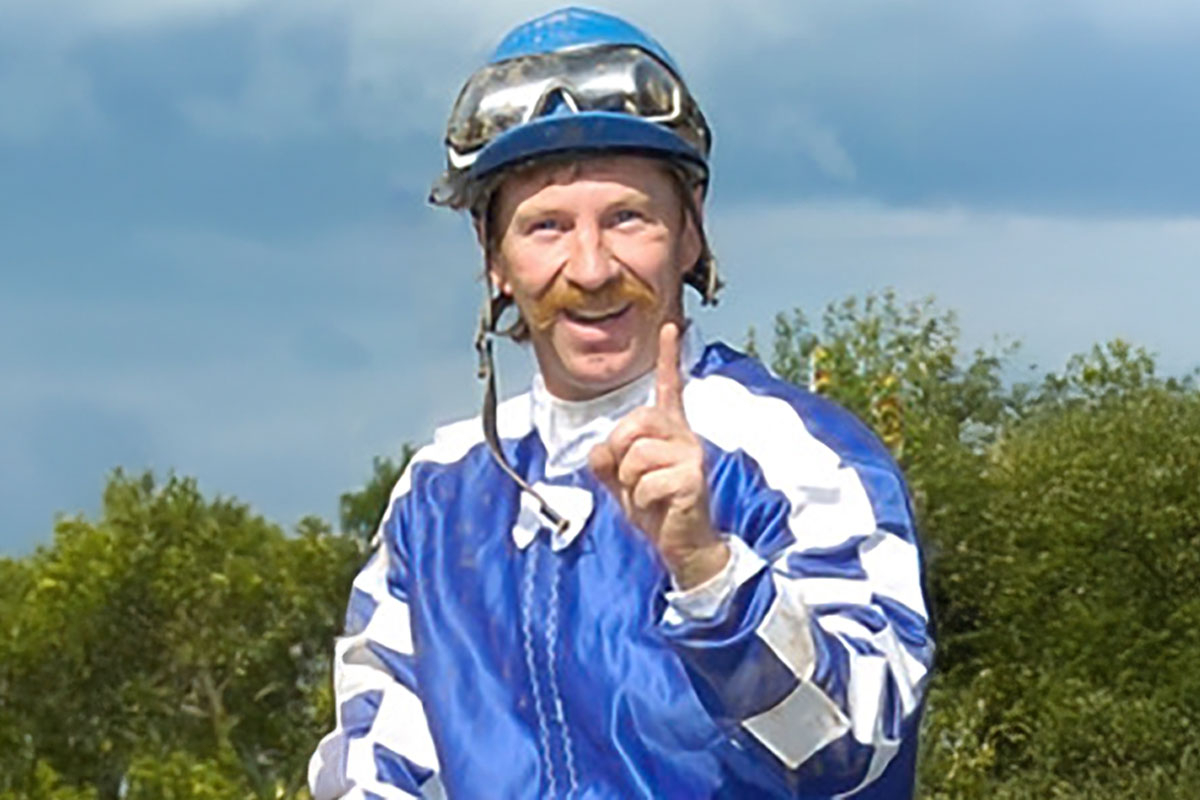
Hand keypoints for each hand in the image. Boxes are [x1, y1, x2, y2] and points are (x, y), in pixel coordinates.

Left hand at [589, 322, 728, 588]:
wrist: (683, 545)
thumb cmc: (656, 509)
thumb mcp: (620, 482)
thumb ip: (605, 461)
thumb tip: (600, 450)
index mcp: (668, 431)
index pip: (668, 387)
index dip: (668, 358)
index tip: (671, 327)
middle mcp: (683, 436)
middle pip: (635, 422)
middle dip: (619, 452)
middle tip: (629, 478)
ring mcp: (691, 455)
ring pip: (636, 454)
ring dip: (629, 483)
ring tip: (647, 496)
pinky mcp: (693, 478)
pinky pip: (646, 481)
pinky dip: (641, 501)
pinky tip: (659, 507)